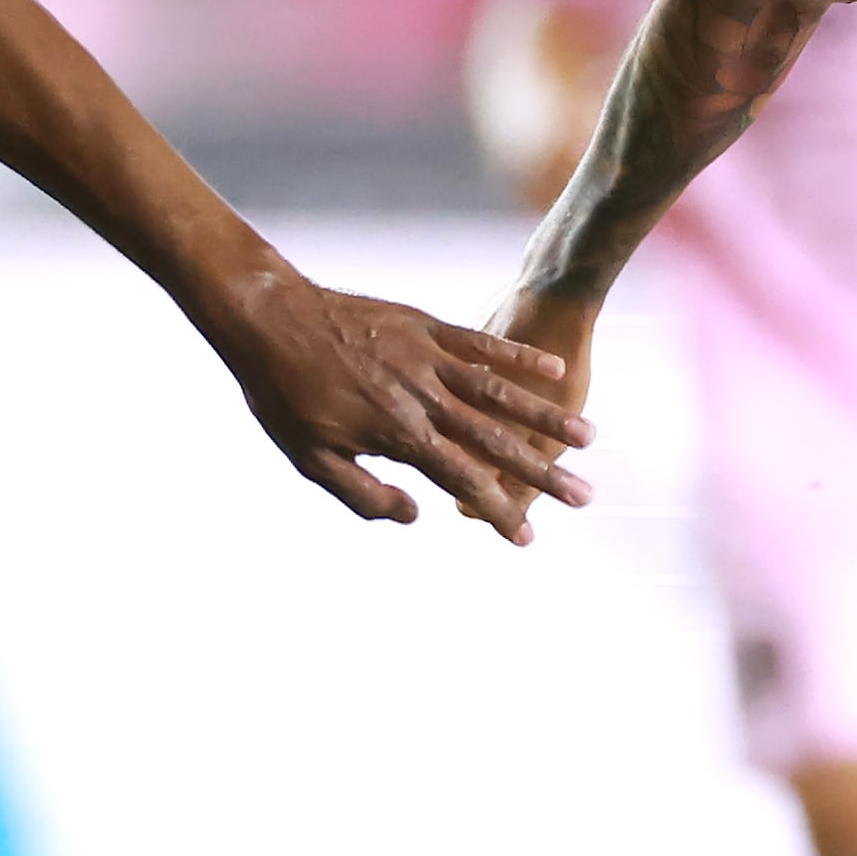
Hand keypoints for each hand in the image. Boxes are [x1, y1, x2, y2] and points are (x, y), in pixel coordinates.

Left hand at [209, 271, 590, 541]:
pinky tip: (554, 371)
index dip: (500, 511)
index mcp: (399, 435)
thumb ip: (364, 493)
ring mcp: (429, 358)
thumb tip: (416, 515)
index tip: (529, 537)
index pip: (463, 481)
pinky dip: (520, 358)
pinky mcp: (426, 326)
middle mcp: (424, 398)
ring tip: (587, 438)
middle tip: (585, 498)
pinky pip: (482, 344)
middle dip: (543, 473)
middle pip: (496, 443)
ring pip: (501, 392)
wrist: (268, 318)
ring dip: (546, 418)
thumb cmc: (284, 395)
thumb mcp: (311, 459)